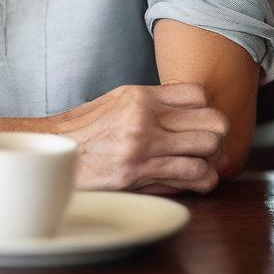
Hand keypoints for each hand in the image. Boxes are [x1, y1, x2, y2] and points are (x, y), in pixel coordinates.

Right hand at [49, 83, 228, 195]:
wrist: (56, 149)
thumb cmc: (88, 127)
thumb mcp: (118, 101)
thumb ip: (152, 102)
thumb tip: (189, 110)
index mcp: (140, 95)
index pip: (197, 93)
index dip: (206, 108)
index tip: (200, 119)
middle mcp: (144, 118)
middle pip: (211, 121)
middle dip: (217, 134)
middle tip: (210, 143)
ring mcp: (143, 147)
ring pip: (207, 150)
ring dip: (211, 159)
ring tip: (202, 161)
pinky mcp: (139, 174)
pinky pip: (191, 176)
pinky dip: (201, 179)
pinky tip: (195, 179)